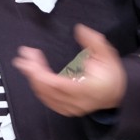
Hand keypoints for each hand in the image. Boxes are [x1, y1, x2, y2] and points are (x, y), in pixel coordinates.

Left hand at [13, 24, 127, 116]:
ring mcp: (70, 108)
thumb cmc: (111, 74)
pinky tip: (33, 74)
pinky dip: (38, 86)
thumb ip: (94, 41)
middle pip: (47, 89)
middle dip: (32, 72)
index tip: (31, 60)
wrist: (116, 94)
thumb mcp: (107, 54)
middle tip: (24, 55)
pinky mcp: (66, 109)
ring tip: (26, 61)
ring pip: (45, 95)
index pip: (59, 85)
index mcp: (87, 89)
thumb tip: (79, 29)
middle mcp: (76, 102)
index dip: (42, 74)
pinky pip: (47, 99)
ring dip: (33, 78)